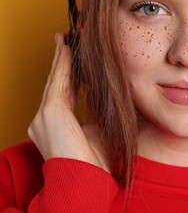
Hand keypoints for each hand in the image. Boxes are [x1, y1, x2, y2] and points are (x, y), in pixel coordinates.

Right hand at [28, 34, 109, 172]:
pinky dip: (63, 63)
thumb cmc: (95, 164)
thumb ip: (96, 112)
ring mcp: (44, 117)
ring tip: (68, 40)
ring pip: (56, 80)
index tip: (76, 56)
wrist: (87, 184)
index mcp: (57, 125)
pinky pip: (59, 81)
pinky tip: (68, 48)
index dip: (69, 72)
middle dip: (64, 61)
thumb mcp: (98, 131)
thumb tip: (106, 94)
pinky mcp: (50, 113)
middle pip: (57, 83)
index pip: (64, 92)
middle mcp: (45, 120)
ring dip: (63, 58)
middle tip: (68, 40)